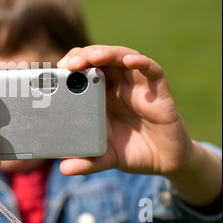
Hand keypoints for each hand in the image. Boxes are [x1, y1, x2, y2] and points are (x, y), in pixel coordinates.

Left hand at [57, 45, 195, 176]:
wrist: (164, 162)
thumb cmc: (132, 151)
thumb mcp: (105, 157)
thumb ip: (86, 162)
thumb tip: (64, 169)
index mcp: (101, 95)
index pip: (85, 69)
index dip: (72, 64)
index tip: (58, 69)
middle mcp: (118, 86)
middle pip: (101, 58)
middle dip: (84, 55)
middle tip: (70, 63)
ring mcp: (138, 86)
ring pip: (122, 57)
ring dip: (107, 53)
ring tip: (92, 57)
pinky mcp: (158, 91)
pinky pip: (152, 69)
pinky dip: (141, 63)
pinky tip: (129, 62)